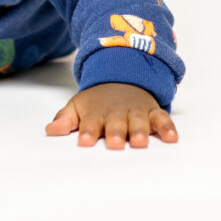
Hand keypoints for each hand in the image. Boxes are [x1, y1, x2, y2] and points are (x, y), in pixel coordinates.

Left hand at [44, 82, 177, 148]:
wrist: (120, 77)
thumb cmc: (97, 101)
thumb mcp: (78, 106)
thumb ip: (65, 120)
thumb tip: (48, 131)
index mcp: (96, 114)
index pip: (90, 124)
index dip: (87, 132)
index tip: (84, 141)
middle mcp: (117, 113)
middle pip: (116, 124)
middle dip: (115, 133)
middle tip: (115, 143)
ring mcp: (135, 112)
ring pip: (138, 121)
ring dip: (139, 131)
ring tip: (140, 142)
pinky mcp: (152, 112)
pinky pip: (162, 119)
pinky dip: (167, 127)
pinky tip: (172, 138)